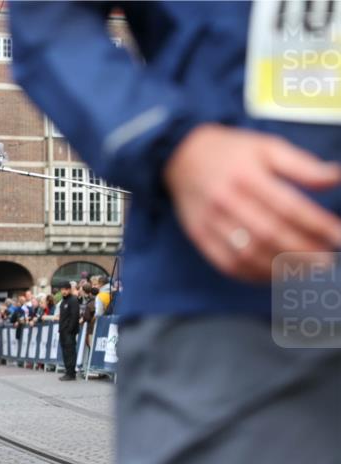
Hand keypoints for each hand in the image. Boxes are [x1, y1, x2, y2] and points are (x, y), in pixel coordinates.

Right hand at [164, 124, 340, 281]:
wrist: (180, 155)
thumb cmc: (230, 151)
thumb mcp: (267, 147)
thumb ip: (302, 165)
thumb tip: (335, 178)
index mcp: (247, 176)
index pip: (288, 206)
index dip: (317, 225)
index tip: (338, 237)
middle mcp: (226, 200)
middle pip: (270, 234)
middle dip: (303, 251)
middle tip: (326, 261)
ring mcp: (210, 222)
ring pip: (249, 253)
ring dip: (280, 267)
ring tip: (304, 271)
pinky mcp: (199, 236)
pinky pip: (227, 263)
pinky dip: (252, 274)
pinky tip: (273, 275)